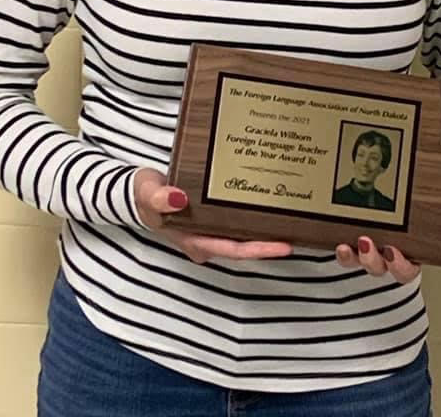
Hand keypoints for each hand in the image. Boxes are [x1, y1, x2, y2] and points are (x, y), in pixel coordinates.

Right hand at [133, 168, 292, 263]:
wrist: (137, 191)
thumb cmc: (142, 194)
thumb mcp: (147, 194)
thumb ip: (158, 197)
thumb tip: (179, 198)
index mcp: (194, 240)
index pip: (233, 249)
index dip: (259, 249)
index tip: (285, 244)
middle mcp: (207, 239)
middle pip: (245, 244)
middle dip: (271, 239)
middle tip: (302, 227)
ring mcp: (211, 230)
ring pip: (244, 233)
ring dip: (266, 226)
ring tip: (295, 213)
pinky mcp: (214, 218)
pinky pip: (239, 219)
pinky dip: (255, 214)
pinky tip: (272, 200)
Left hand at [334, 199, 440, 281]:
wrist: (412, 176)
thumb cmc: (430, 199)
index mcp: (412, 253)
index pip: (406, 270)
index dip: (399, 266)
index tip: (394, 251)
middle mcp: (387, 253)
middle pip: (378, 268)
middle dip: (371, 260)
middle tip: (367, 243)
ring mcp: (368, 245)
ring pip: (357, 261)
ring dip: (351, 257)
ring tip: (346, 245)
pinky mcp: (351, 235)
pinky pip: (343, 246)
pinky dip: (339, 246)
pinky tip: (335, 239)